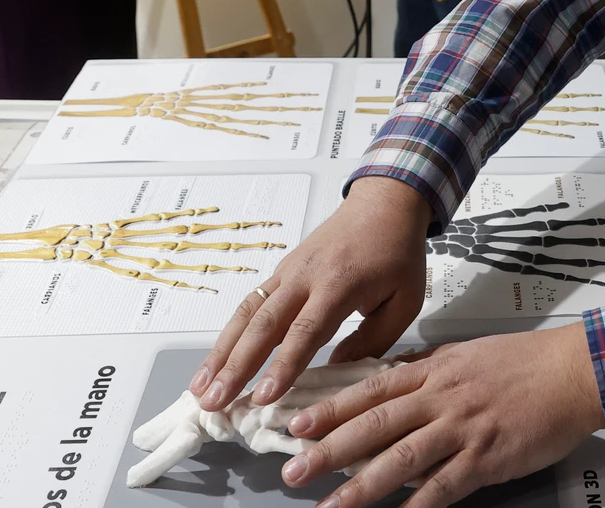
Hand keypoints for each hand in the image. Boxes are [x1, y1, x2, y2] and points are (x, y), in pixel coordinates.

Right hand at [192, 177, 431, 411]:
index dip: (282, 366)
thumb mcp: (404, 301)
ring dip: (221, 351)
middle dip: (235, 366)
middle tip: (214, 401)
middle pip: (263, 325)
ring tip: (200, 387)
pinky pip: (251, 303)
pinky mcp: (281, 270)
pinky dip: (231, 333)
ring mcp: (288, 271)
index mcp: (339, 285)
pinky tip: (217, 359)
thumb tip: (336, 371)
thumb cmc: (398, 254)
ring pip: (247, 313)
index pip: (304, 332)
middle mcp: (305, 277)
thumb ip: (372, 341)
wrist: (384, 202)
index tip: (263, 397)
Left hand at [279, 324, 604, 507]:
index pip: (371, 389)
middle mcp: (441, 397)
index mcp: (433, 369)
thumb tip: (390, 379)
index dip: (331, 409)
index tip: (296, 424)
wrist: (574, 371)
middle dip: (330, 450)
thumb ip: (426, 368)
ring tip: (330, 506)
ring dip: (361, 486)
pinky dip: (418, 506)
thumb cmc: (524, 361)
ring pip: (402, 458)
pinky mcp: (487, 457)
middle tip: (294, 470)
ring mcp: (463, 428)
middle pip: (375, 424)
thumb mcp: (465, 353)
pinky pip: (445, 486)